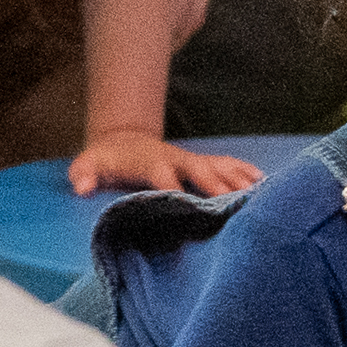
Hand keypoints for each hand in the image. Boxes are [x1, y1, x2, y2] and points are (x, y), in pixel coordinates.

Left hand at [66, 128, 266, 197]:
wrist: (123, 139)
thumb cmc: (106, 160)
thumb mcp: (88, 164)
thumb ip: (84, 174)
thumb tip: (81, 187)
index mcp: (152, 163)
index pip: (166, 177)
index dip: (177, 190)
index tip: (191, 207)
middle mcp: (178, 159)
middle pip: (204, 172)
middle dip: (220, 188)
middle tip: (239, 206)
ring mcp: (193, 159)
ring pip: (222, 167)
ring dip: (241, 180)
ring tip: (262, 196)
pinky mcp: (203, 161)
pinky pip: (230, 164)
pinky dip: (247, 172)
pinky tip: (265, 184)